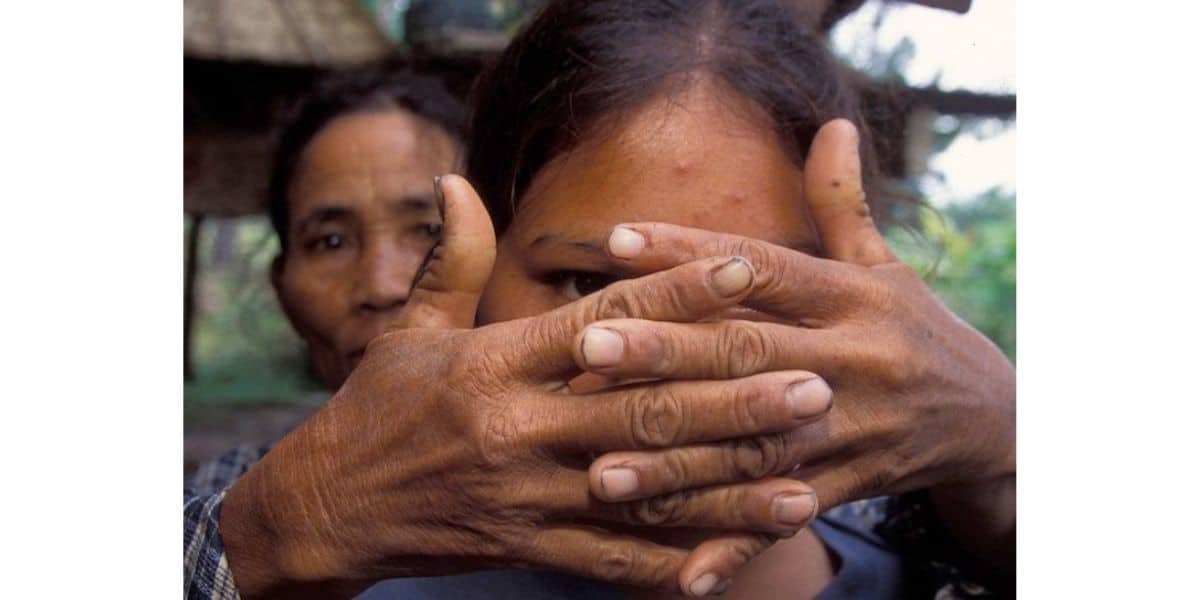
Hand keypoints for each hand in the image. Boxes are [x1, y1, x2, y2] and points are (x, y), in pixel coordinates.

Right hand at [218, 176, 834, 597]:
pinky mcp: (528, 546)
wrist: (326, 508)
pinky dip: (674, 564)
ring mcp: (528, 496)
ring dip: (728, 489)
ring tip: (804, 483)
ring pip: (644, 494)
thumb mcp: (406, 329)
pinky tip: (734, 561)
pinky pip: (612, 561)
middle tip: (814, 387)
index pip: (604, 319)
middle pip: (644, 411)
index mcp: (497, 363)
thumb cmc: (375, 408)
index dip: (678, 291)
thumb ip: (450, 259)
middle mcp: (519, 428)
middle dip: (735, 401)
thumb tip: (459, 181)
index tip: (746, 268)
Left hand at [577, 120, 1015, 566]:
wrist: (996, 418)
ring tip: (600, 469)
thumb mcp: (888, 266)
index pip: (762, 268)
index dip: (691, 253)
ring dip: (678, 463)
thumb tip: (831, 122)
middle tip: (586, 348)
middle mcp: (853, 361)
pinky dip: (736, 544)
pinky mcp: (852, 486)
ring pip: (755, 446)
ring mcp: (853, 430)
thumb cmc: (916, 330)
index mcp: (853, 297)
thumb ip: (844, 204)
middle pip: (747, 354)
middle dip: (665, 353)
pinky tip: (683, 572)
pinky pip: (786, 516)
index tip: (617, 240)